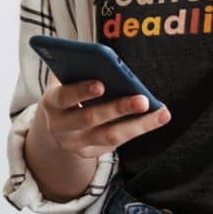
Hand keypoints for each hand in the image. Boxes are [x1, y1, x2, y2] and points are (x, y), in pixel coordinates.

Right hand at [35, 77, 170, 160]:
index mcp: (51, 103)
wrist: (55, 126)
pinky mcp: (90, 154)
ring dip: (138, 124)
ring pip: (110, 136)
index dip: (81, 91)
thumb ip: (78, 70)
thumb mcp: (66, 81)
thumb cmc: (68, 93)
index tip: (101, 84)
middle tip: (142, 100)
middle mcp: (60, 127)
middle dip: (118, 108)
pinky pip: (118, 142)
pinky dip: (139, 128)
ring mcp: (75, 144)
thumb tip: (105, 59)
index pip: (65, 97)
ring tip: (160, 112)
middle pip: (90, 119)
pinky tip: (158, 117)